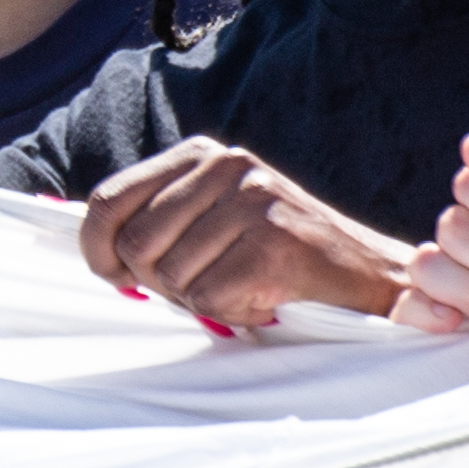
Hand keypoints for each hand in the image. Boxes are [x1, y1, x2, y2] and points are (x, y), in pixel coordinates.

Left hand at [72, 137, 415, 329]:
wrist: (371, 277)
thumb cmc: (279, 257)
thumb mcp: (213, 218)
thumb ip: (159, 222)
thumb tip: (97, 253)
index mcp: (200, 155)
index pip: (109, 200)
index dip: (97, 248)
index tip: (114, 276)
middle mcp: (225, 166)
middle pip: (135, 245)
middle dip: (158, 283)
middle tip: (204, 286)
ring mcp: (251, 202)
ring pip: (170, 277)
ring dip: (201, 300)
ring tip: (243, 285)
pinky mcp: (273, 243)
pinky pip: (209, 299)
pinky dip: (233, 312)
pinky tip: (265, 297)